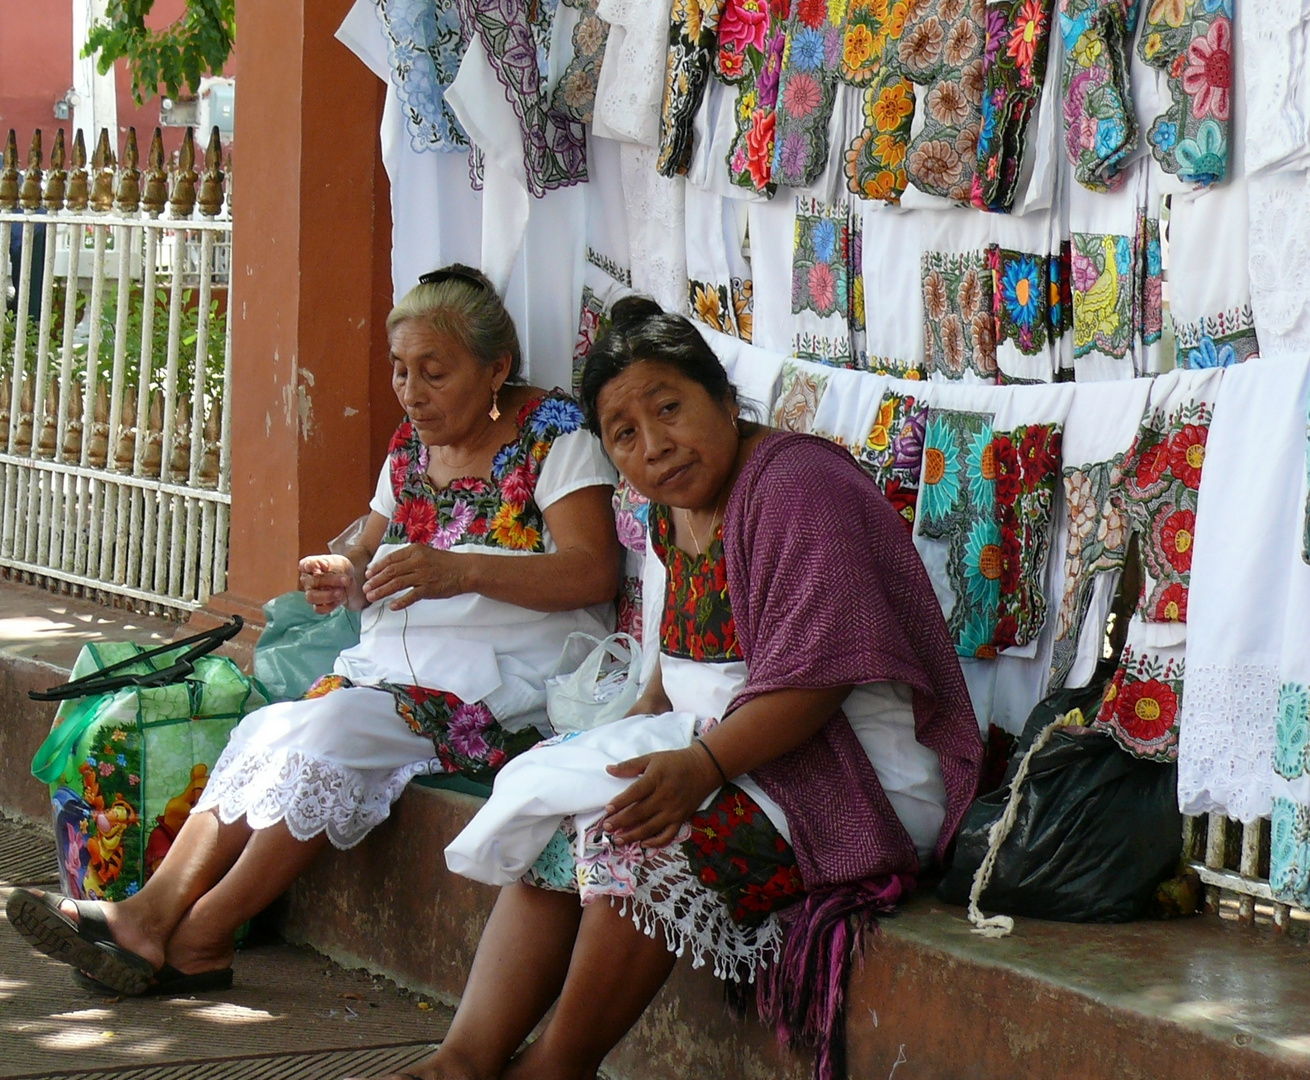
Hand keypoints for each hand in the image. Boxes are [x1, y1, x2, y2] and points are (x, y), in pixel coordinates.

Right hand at [298, 554, 360, 613]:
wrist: (349, 580)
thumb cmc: (340, 568)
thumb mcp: (340, 564)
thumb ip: (333, 567)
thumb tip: (325, 571)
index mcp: (310, 565)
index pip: (304, 565)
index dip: (310, 567)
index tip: (318, 569)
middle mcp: (307, 580)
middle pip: (311, 582)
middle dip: (330, 581)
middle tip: (345, 580)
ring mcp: (312, 593)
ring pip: (311, 598)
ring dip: (327, 596)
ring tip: (340, 592)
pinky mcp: (319, 604)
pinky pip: (319, 609)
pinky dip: (329, 606)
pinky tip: (338, 600)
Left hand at [363, 544, 467, 609]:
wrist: (466, 570)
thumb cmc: (447, 563)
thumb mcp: (426, 553)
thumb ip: (410, 558)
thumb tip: (392, 567)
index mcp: (414, 551)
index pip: (390, 559)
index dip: (377, 567)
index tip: (368, 574)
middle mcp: (416, 562)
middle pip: (390, 572)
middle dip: (375, 581)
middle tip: (365, 588)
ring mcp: (422, 575)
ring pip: (396, 584)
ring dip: (382, 591)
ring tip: (372, 597)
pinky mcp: (428, 589)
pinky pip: (410, 596)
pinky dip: (400, 602)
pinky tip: (392, 606)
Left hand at [602, 745, 721, 847]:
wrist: (703, 768)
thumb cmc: (674, 762)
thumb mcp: (651, 758)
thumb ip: (630, 765)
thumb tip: (608, 769)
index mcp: (656, 779)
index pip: (634, 793)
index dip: (620, 802)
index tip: (607, 809)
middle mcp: (664, 797)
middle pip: (639, 813)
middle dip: (621, 821)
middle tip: (606, 827)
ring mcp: (673, 810)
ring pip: (650, 827)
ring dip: (633, 835)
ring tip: (618, 840)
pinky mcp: (681, 819)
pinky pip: (668, 835)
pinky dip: (656, 843)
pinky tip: (643, 844)